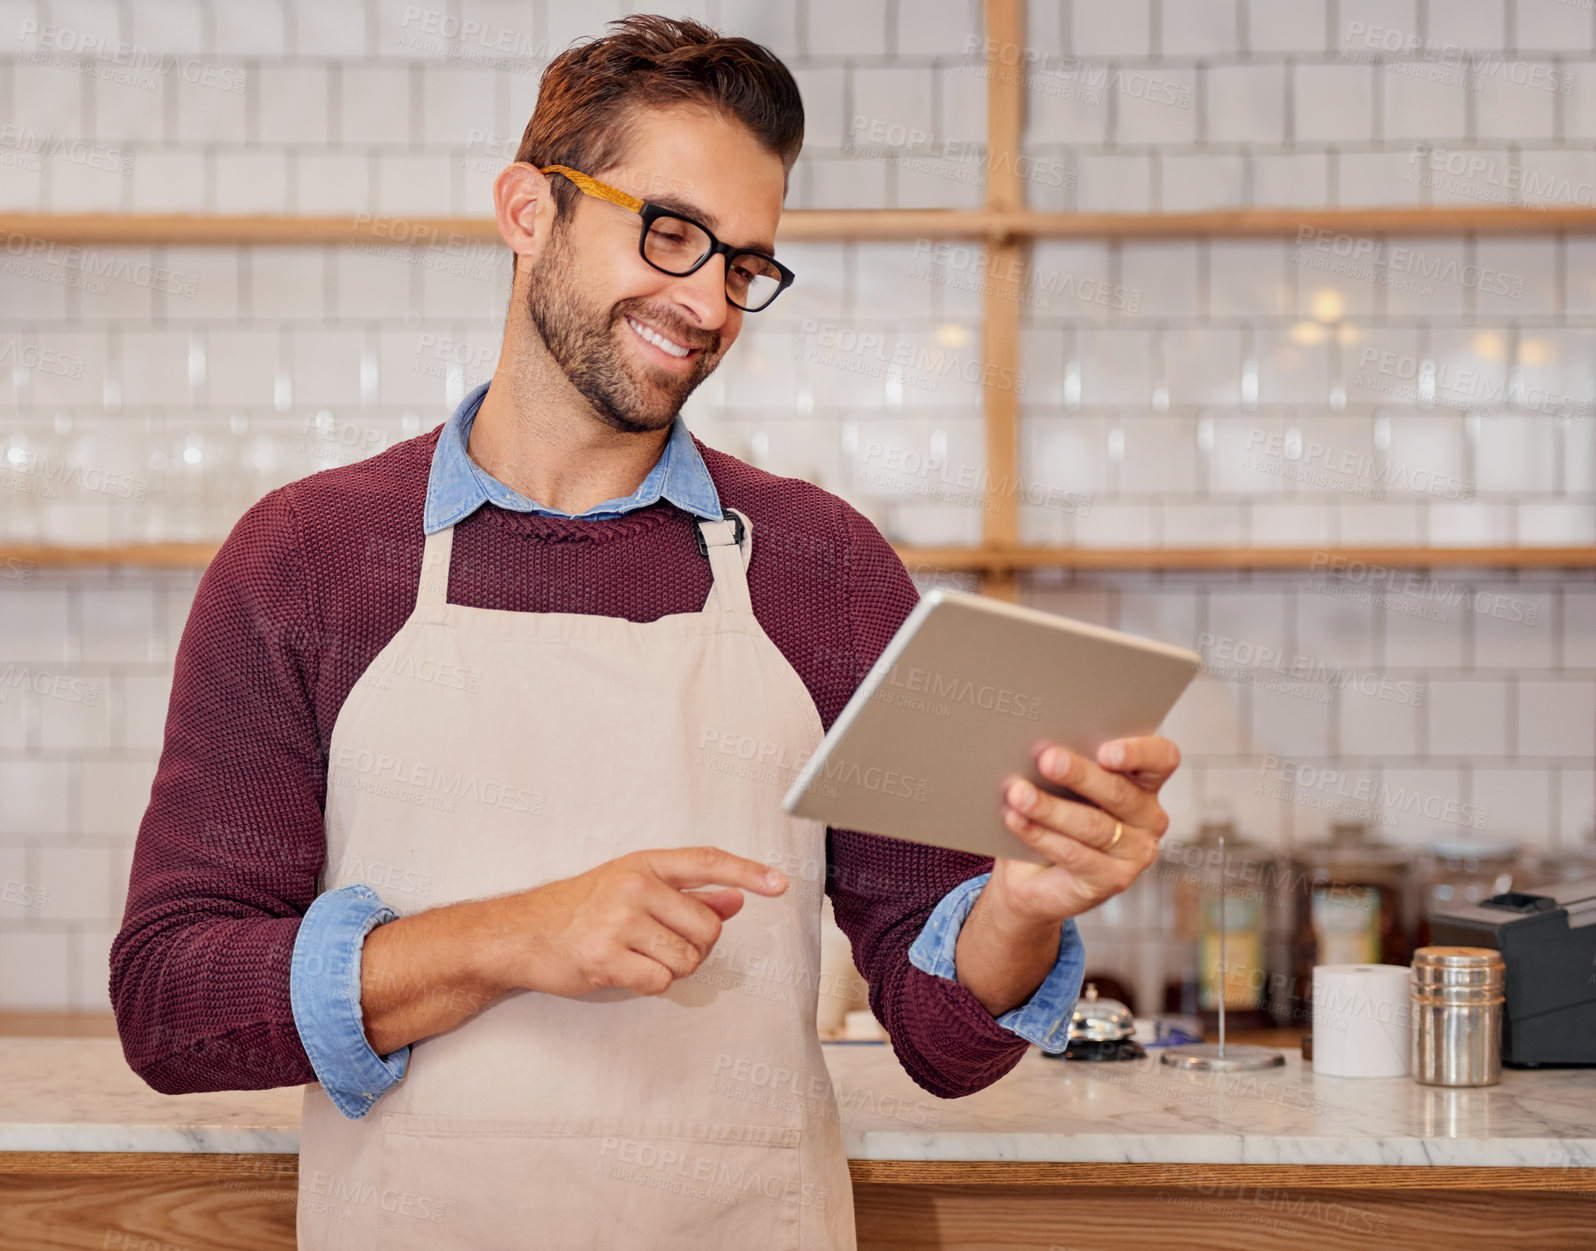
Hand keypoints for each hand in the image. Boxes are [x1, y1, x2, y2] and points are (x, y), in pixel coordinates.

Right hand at [481, 847, 787, 997]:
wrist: (520, 932)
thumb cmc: (578, 909)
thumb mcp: (631, 888)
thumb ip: (686, 894)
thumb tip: (734, 901)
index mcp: (645, 864)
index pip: (708, 862)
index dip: (748, 872)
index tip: (780, 884)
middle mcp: (635, 887)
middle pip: (707, 928)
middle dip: (696, 947)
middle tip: (660, 946)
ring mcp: (619, 921)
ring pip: (687, 959)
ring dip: (671, 968)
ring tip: (637, 957)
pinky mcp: (606, 957)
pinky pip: (660, 982)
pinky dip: (650, 984)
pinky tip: (623, 971)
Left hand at [989, 736, 1180, 925]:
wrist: (1032, 874)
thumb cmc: (1052, 814)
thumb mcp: (1061, 783)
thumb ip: (1065, 763)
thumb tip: (1041, 746)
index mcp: (1145, 781)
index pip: (1162, 758)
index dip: (1138, 752)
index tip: (1105, 752)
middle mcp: (1149, 816)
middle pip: (1119, 792)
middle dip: (1079, 775)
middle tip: (1046, 760)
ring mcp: (1136, 852)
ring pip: (1094, 825)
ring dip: (1051, 808)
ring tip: (1018, 793)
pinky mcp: (1115, 880)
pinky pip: (1075, 854)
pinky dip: (1041, 835)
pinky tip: (1016, 820)